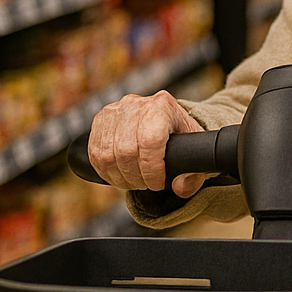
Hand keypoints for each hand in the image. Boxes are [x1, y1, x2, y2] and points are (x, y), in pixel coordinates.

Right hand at [87, 90, 210, 196]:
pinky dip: (104, 170)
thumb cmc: (184, 139)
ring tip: (134, 182)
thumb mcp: (197, 155)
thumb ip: (194, 176)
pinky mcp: (101, 119)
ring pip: (107, 153)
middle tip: (146, 185)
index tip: (158, 183)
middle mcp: (137, 104)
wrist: (168, 121)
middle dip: (136, 177)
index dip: (152, 170)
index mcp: (163, 106)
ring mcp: (116, 109)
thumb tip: (179, 188)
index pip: (150, 141)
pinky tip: (118, 177)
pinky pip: (94, 151)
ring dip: (119, 176)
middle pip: (126, 150)